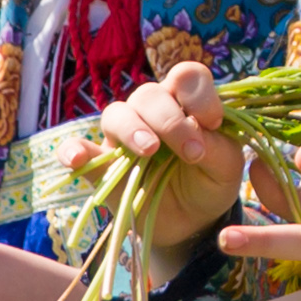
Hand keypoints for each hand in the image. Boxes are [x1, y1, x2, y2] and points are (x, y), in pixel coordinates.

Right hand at [91, 62, 248, 264]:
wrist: (191, 224)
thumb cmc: (210, 184)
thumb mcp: (227, 168)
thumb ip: (218, 148)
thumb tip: (198, 134)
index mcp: (185, 104)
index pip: (186, 77)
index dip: (199, 94)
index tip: (213, 123)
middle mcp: (151, 113)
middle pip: (148, 93)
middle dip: (169, 119)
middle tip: (190, 152)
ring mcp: (123, 138)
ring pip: (115, 113)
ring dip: (132, 128)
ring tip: (149, 151)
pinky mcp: (101, 167)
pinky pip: (77, 150)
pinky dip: (73, 150)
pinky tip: (77, 160)